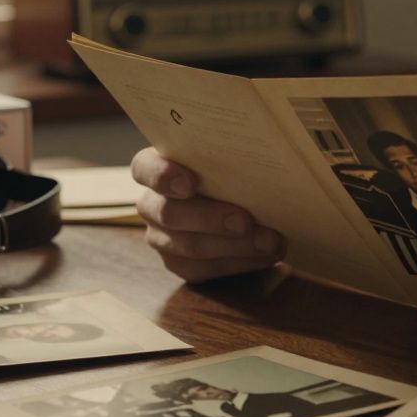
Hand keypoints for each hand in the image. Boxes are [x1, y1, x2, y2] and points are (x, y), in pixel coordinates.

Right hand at [130, 147, 285, 282]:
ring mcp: (161, 237)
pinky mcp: (178, 264)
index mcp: (155, 168)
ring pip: (190, 246)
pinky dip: (240, 263)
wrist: (244, 203)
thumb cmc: (233, 169)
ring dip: (236, 245)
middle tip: (246, 221)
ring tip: (271, 242)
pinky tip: (266, 255)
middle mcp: (152, 204)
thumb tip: (260, 147)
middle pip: (170, 214)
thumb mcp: (229, 155)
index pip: (144, 168)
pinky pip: (204, 269)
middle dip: (212, 219)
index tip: (190, 183)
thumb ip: (231, 152)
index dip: (163, 176)